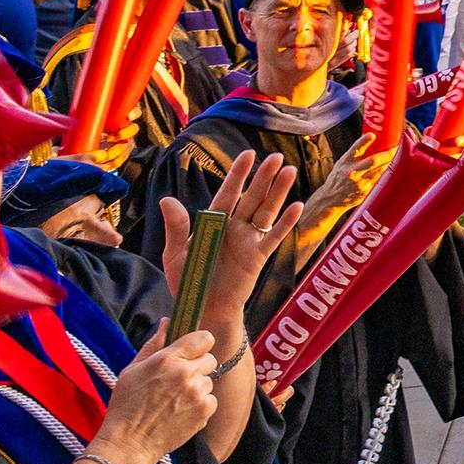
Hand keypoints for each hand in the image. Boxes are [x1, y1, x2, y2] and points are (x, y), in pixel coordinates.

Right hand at [86, 327, 219, 463]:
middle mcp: (186, 373)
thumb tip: (168, 321)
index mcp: (168, 360)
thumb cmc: (126, 405)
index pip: (204, 338)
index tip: (191, 351)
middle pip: (210, 358)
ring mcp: (198, 393)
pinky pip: (211, 399)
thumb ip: (154, 344)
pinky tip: (180, 411)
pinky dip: (200, 404)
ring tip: (174, 399)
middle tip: (178, 379)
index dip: (199, 344)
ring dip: (197, 386)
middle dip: (197, 366)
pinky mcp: (205, 411)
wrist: (129, 443)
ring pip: (209, 380)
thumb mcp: (132, 370)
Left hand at [155, 151, 304, 334]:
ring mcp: (248, 241)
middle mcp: (234, 228)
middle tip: (276, 156)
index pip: (228, 193)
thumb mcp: (175, 254)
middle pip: (252, 197)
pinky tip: (296, 206)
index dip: (238, 175)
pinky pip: (274, 237)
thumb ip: (177, 227)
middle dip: (263, 177)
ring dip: (278, 192)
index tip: (248, 155)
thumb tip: (167, 200)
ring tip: (289, 171)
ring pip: (266, 211)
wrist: (203, 309)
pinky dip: (286, 223)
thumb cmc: (188, 281)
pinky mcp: (258, 257)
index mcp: (214, 223)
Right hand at [303, 134, 389, 222]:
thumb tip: (369, 139)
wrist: (330, 199)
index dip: (363, 141)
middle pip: (373, 161)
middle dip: (387, 154)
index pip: (355, 149)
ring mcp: (359, 183)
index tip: (372, 135)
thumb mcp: (341, 163)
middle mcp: (352, 172)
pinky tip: (388, 169)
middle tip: (395, 148)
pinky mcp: (365, 191)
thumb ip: (354, 154)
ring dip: (389, 163)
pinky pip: (378, 180)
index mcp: (345, 162)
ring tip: (395, 156)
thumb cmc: (337, 179)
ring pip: (379, 171)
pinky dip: (384, 174)